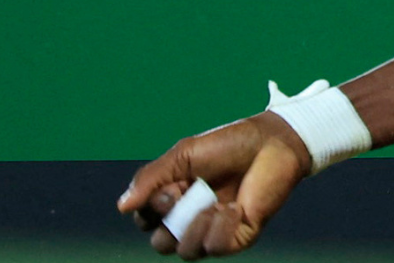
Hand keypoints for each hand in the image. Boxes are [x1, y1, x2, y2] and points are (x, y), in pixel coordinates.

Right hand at [117, 113, 309, 257]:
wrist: (272, 143)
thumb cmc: (228, 145)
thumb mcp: (183, 156)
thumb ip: (151, 179)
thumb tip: (122, 207)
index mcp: (174, 199)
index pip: (145, 221)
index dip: (150, 209)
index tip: (171, 185)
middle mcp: (192, 219)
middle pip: (161, 243)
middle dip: (168, 220)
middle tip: (185, 193)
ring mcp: (215, 230)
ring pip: (186, 252)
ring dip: (194, 227)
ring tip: (212, 202)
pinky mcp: (238, 237)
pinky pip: (215, 248)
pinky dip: (220, 228)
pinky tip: (234, 208)